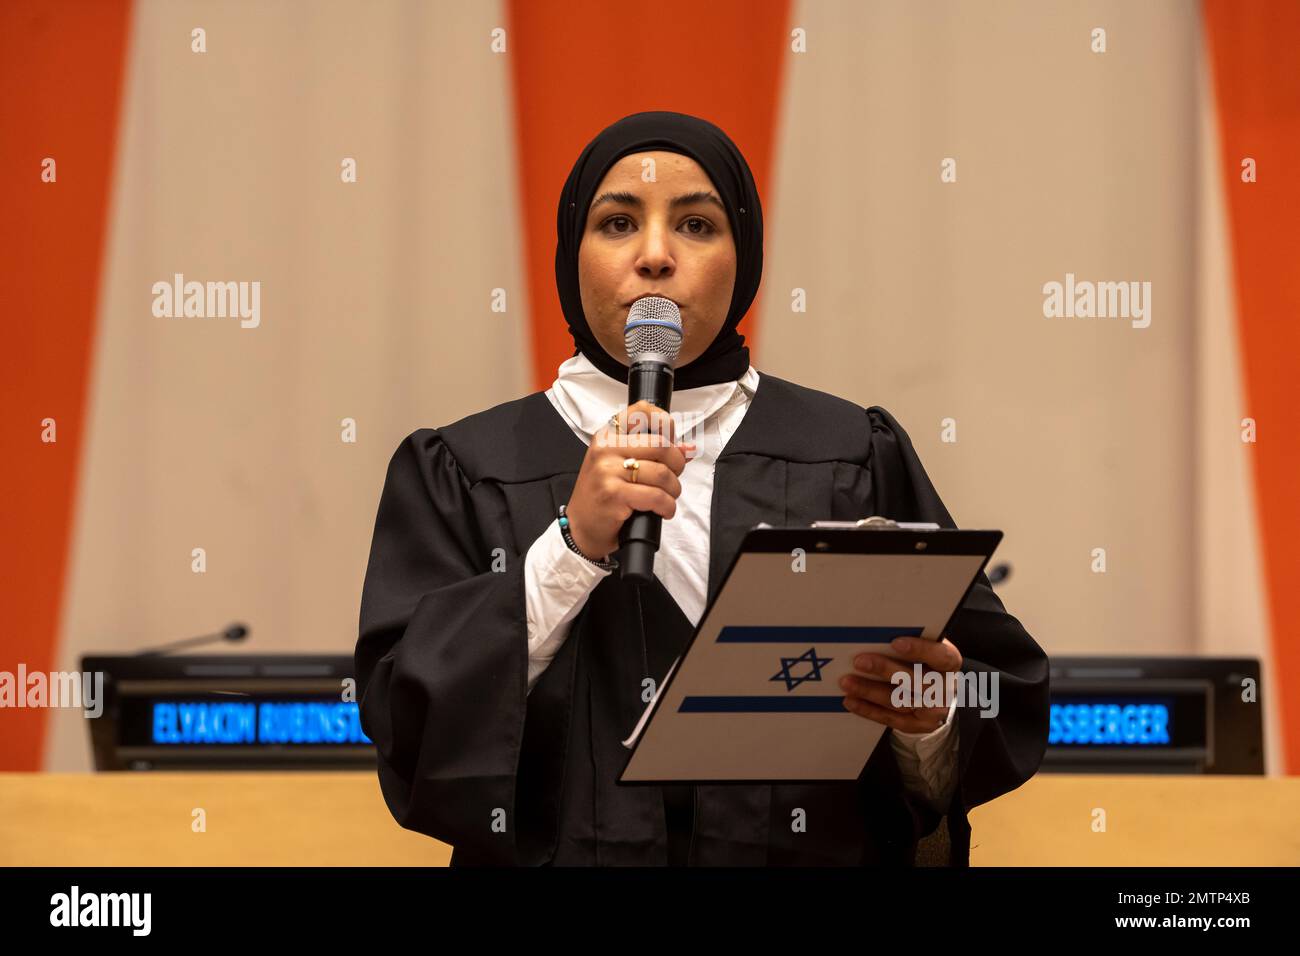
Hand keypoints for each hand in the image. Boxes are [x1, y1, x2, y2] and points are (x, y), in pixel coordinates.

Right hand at [564, 400, 695, 560]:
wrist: (582, 526)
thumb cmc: (603, 494)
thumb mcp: (621, 466)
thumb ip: (654, 454)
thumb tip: (687, 448)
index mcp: (608, 436)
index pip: (641, 411)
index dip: (664, 424)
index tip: (670, 441)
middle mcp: (605, 449)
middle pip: (661, 445)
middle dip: (676, 464)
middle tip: (672, 478)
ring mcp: (607, 471)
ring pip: (662, 473)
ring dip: (673, 489)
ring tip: (667, 497)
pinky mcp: (613, 494)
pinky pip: (656, 496)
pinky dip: (667, 506)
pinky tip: (663, 510)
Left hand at [839, 635, 962, 734]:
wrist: (939, 697)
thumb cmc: (926, 664)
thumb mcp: (927, 650)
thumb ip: (911, 643)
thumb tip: (878, 633)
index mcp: (949, 664)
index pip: (941, 657)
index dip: (919, 650)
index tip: (895, 642)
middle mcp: (944, 689)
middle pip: (915, 680)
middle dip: (885, 669)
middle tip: (859, 661)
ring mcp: (931, 711)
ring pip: (898, 701)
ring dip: (870, 691)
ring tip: (847, 682)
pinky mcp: (916, 725)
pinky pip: (890, 719)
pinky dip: (868, 710)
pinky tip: (851, 701)